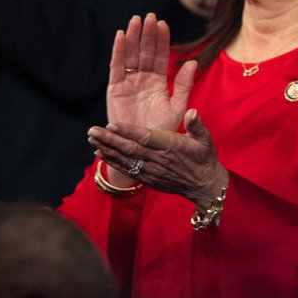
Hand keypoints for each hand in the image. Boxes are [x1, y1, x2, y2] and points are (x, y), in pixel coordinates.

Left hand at [88, 108, 227, 207]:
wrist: (204, 185)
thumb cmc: (204, 158)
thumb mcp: (205, 139)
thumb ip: (196, 125)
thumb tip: (192, 111)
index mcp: (170, 146)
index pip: (144, 137)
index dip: (127, 131)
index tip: (111, 124)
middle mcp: (157, 159)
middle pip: (129, 149)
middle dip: (109, 139)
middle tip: (92, 130)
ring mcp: (151, 171)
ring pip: (125, 159)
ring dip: (107, 150)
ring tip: (92, 140)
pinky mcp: (148, 179)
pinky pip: (127, 170)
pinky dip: (112, 162)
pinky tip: (100, 155)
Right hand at [106, 12, 198, 130]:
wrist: (142, 150)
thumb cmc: (161, 131)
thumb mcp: (177, 107)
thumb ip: (184, 85)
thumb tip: (193, 62)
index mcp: (159, 82)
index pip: (161, 56)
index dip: (162, 40)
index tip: (164, 24)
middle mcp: (143, 79)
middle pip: (145, 52)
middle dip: (148, 34)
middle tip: (150, 16)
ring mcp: (129, 83)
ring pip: (131, 55)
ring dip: (134, 38)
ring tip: (136, 20)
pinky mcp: (115, 89)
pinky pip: (117, 67)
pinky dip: (119, 51)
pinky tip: (121, 35)